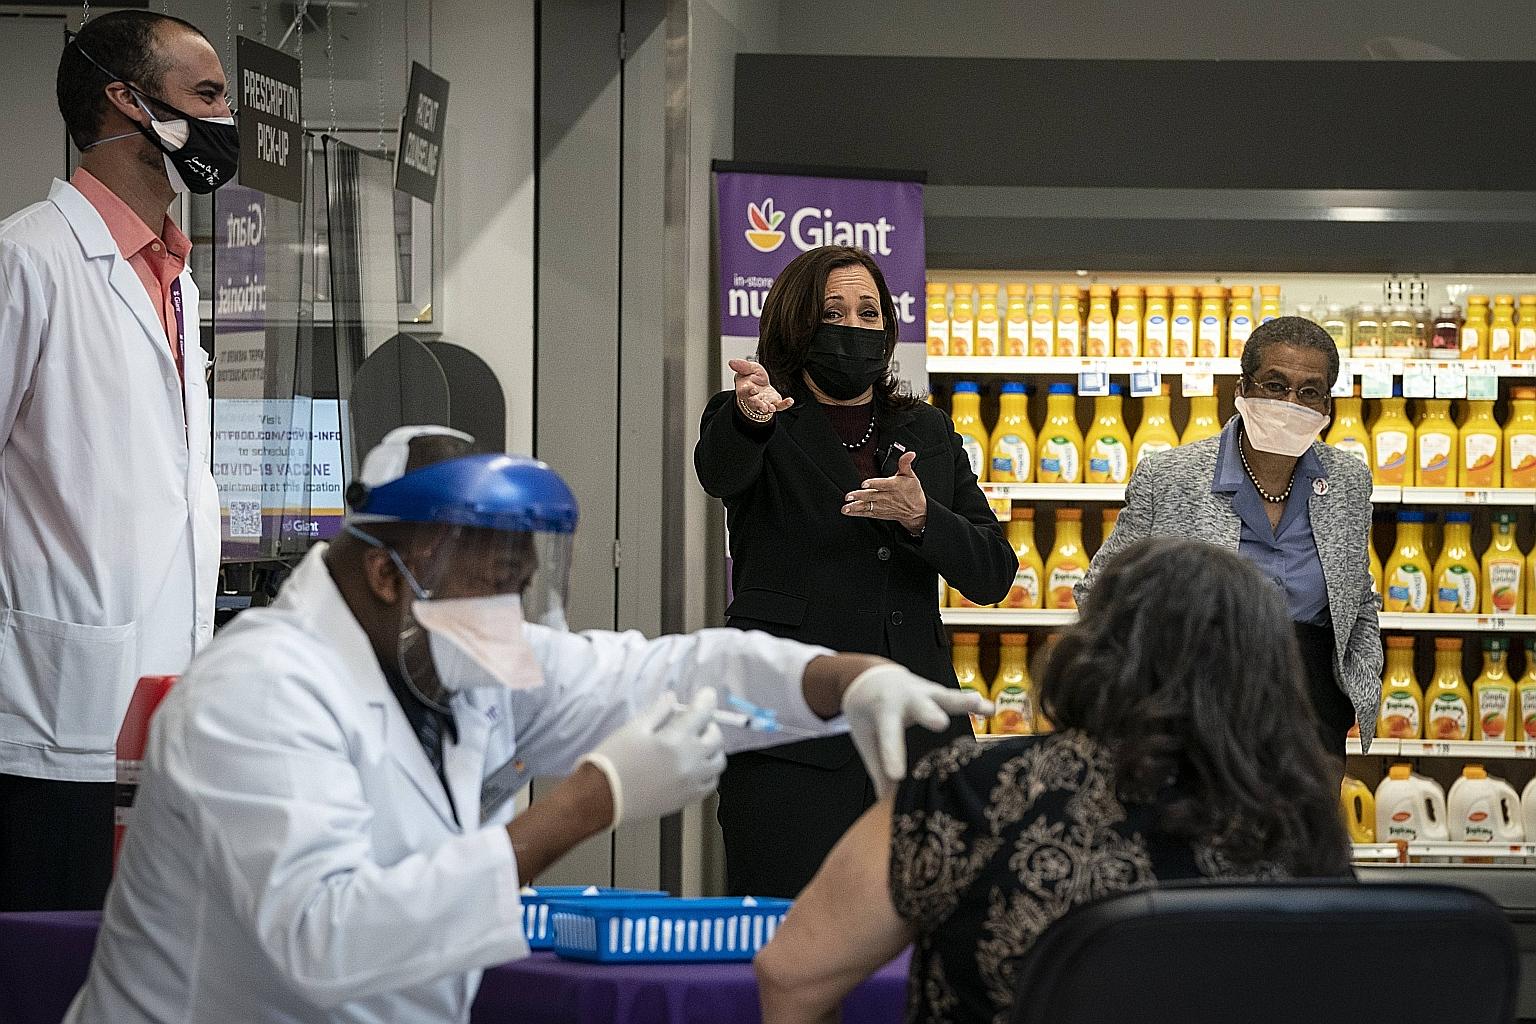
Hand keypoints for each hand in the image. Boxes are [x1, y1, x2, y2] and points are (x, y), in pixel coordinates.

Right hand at [578, 688, 725, 826]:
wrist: (601, 798)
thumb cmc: (613, 760)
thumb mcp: (633, 728)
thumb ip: (658, 711)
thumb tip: (673, 699)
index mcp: (675, 740)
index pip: (703, 714)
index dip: (707, 700)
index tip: (707, 695)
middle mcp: (690, 761)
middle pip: (716, 738)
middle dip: (709, 725)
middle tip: (696, 723)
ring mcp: (691, 783)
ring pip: (718, 762)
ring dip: (713, 749)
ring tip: (697, 745)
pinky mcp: (687, 799)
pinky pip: (710, 784)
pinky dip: (709, 772)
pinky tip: (696, 767)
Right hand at [731, 358, 793, 420]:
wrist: (758, 384)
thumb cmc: (751, 377)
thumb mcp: (748, 368)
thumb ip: (742, 366)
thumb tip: (731, 362)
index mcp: (744, 389)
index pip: (744, 392)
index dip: (748, 391)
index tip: (753, 389)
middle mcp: (753, 398)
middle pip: (754, 403)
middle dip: (758, 405)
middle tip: (763, 406)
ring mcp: (764, 402)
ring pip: (765, 407)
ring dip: (768, 408)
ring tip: (771, 408)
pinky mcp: (774, 403)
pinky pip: (779, 406)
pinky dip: (785, 405)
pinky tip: (790, 401)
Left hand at [840, 665, 991, 797]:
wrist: (874, 678)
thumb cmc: (869, 713)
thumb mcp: (866, 737)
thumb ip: (877, 767)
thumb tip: (885, 802)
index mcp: (883, 711)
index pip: (888, 736)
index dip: (892, 755)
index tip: (897, 776)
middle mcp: (905, 699)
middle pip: (918, 707)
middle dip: (929, 713)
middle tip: (940, 723)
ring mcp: (924, 693)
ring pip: (944, 697)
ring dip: (962, 702)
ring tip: (979, 705)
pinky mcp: (938, 693)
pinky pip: (957, 698)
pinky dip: (975, 703)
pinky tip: (991, 709)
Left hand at [842, 451, 926, 533]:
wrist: (917, 511)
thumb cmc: (912, 492)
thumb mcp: (911, 475)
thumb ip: (905, 463)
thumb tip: (909, 453)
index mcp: (894, 486)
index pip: (882, 484)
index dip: (873, 484)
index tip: (864, 484)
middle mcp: (886, 497)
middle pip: (871, 496)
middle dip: (859, 496)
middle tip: (849, 496)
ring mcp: (881, 506)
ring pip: (867, 506)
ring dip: (855, 506)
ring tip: (846, 507)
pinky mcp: (879, 513)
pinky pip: (866, 513)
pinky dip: (856, 513)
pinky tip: (848, 511)